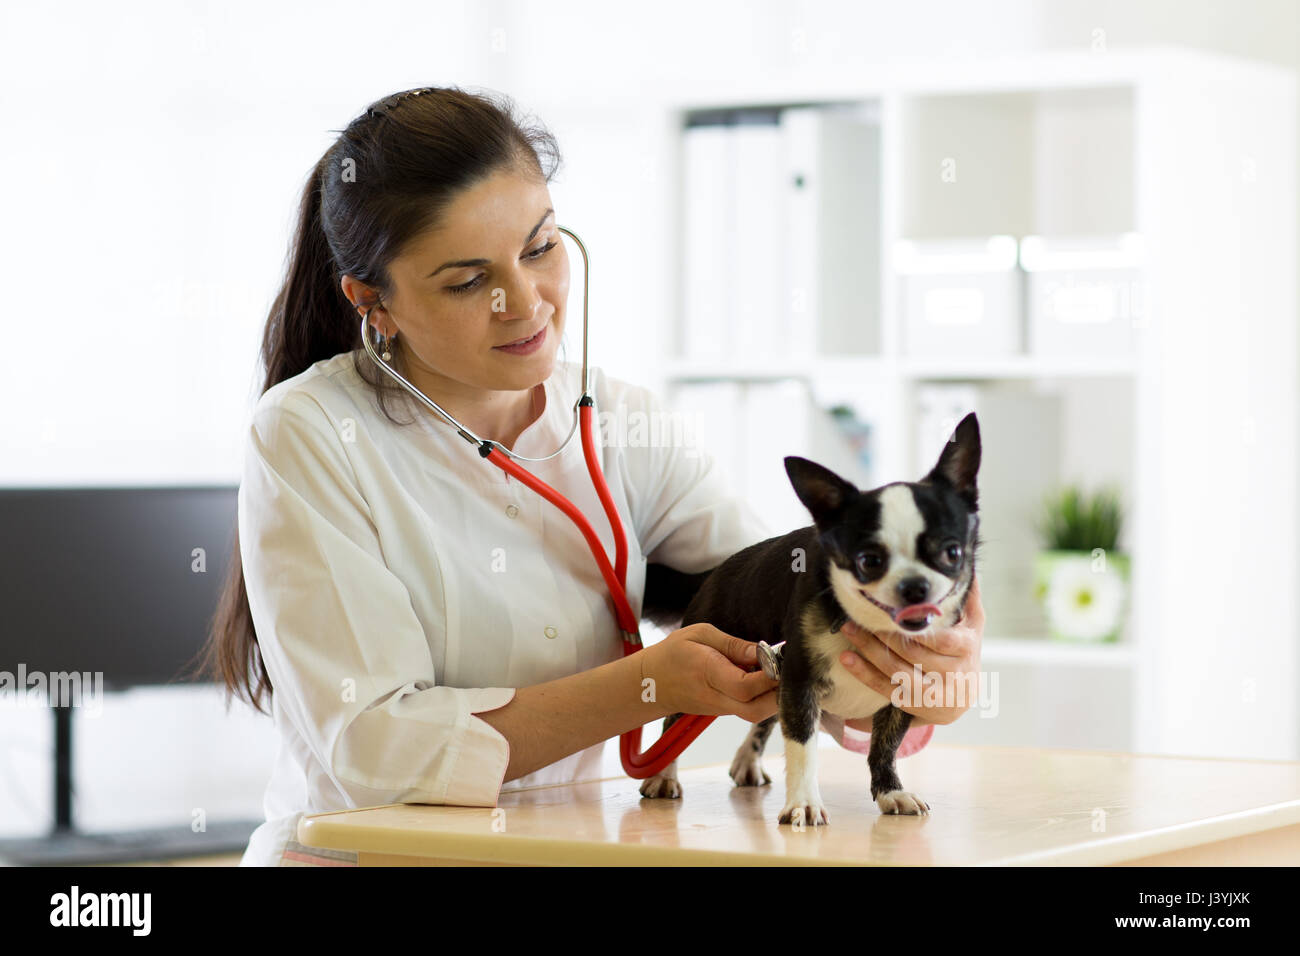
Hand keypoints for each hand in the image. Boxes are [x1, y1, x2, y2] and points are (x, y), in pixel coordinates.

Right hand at [642, 623, 779, 721]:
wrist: (650, 682)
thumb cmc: (674, 653)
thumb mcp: (699, 634)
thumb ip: (733, 645)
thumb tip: (762, 652)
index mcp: (707, 674)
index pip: (744, 687)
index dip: (768, 676)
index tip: (779, 657)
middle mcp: (716, 698)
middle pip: (756, 710)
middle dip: (780, 693)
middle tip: (788, 668)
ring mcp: (720, 709)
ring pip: (757, 714)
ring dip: (775, 697)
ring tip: (779, 671)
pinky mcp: (724, 712)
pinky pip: (752, 710)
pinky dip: (766, 698)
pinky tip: (767, 679)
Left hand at [840, 575, 984, 729]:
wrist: (961, 699)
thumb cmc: (962, 652)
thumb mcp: (973, 625)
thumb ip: (968, 597)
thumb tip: (965, 564)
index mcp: (967, 648)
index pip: (940, 638)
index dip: (914, 626)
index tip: (892, 609)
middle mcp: (954, 674)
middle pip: (913, 654)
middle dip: (883, 634)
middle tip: (856, 616)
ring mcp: (935, 693)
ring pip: (897, 670)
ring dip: (869, 650)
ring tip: (848, 631)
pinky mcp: (915, 705)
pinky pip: (886, 688)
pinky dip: (864, 673)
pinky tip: (847, 659)